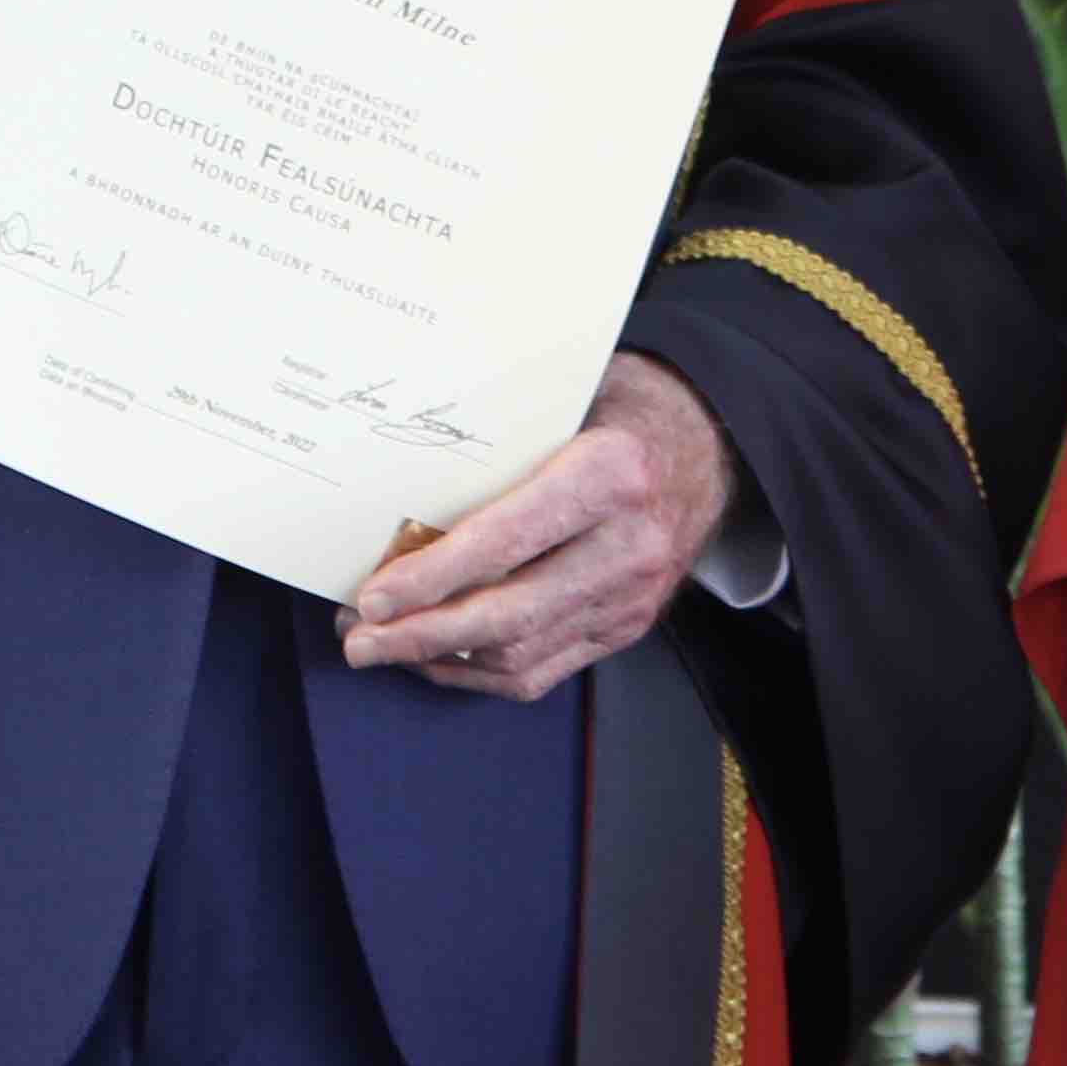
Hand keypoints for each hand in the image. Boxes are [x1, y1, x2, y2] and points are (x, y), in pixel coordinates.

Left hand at [337, 353, 735, 701]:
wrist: (709, 440)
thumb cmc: (621, 406)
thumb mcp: (571, 394)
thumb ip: (500, 433)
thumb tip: (399, 472)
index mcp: (610, 474)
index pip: (504, 542)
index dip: (431, 577)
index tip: (371, 596)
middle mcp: (627, 544)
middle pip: (507, 614)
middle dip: (420, 634)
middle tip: (357, 638)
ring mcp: (632, 595)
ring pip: (521, 653)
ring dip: (441, 657)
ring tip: (380, 646)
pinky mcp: (628, 626)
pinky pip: (544, 668)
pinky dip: (480, 671)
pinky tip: (435, 656)